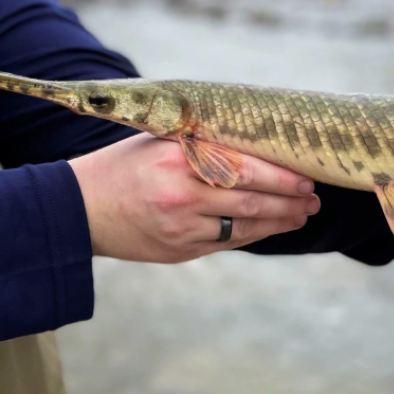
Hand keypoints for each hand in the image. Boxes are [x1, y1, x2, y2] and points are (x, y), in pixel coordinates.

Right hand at [68, 133, 320, 262]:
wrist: (78, 209)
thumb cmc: (124, 166)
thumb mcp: (159, 142)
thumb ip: (203, 144)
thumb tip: (255, 145)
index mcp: (179, 158)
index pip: (244, 166)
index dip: (280, 175)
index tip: (306, 176)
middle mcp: (183, 194)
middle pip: (251, 199)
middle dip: (289, 200)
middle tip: (314, 198)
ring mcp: (182, 227)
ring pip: (245, 225)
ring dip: (279, 221)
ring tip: (303, 214)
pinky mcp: (180, 251)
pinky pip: (228, 242)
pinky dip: (254, 234)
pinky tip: (272, 227)